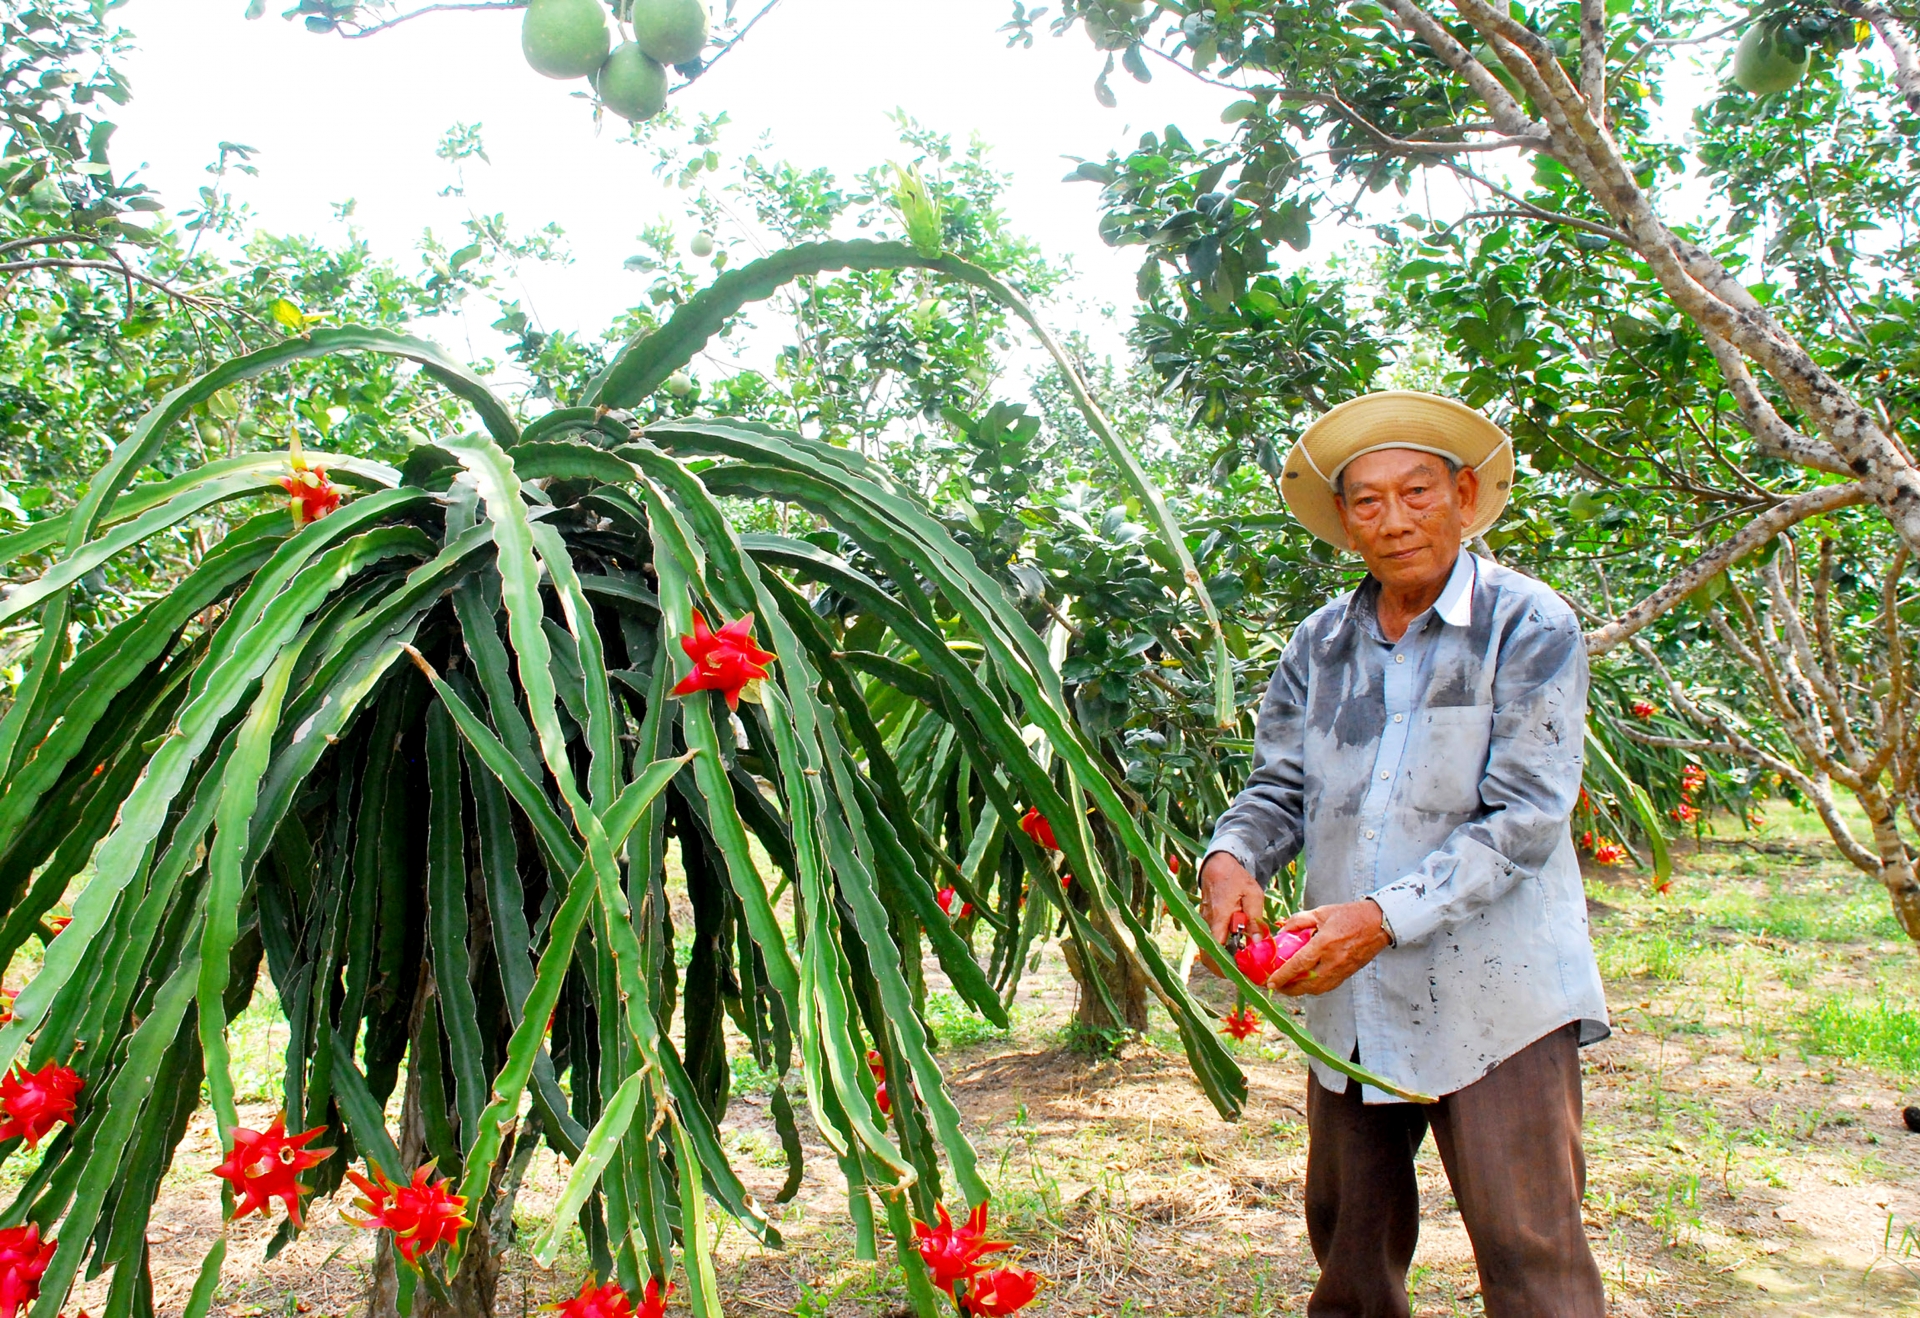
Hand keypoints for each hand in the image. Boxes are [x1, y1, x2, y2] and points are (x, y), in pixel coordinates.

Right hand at [1198, 851, 1266, 975]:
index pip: (1216, 947)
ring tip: (1242, 963)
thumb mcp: (1253, 894)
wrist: (1218, 865)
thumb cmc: (1237, 878)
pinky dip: (1220, 951)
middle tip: (1243, 973)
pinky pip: (1209, 942)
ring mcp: (1203, 923)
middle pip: (1208, 955)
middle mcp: (1206, 922)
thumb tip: (1258, 943)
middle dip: (1223, 968)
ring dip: (1222, 960)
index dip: (1227, 964)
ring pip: (1207, 950)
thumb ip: (1255, 919)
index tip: (1242, 973)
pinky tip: (1236, 950)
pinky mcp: (1205, 923)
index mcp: (1219, 916)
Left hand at [1265, 900, 1390, 996]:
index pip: (1299, 964)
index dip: (1283, 975)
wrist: (1378, 923)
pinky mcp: (1347, 974)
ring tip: (1286, 986)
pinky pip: (1327, 987)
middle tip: (1274, 985)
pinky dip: (1313, 988)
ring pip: (1316, 989)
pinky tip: (1304, 983)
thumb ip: (1300, 921)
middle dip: (1288, 988)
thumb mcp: (1322, 912)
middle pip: (1306, 983)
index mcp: (1325, 943)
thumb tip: (1283, 931)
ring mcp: (1341, 970)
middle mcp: (1332, 960)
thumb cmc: (1350, 915)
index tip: (1270, 982)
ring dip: (1299, 990)